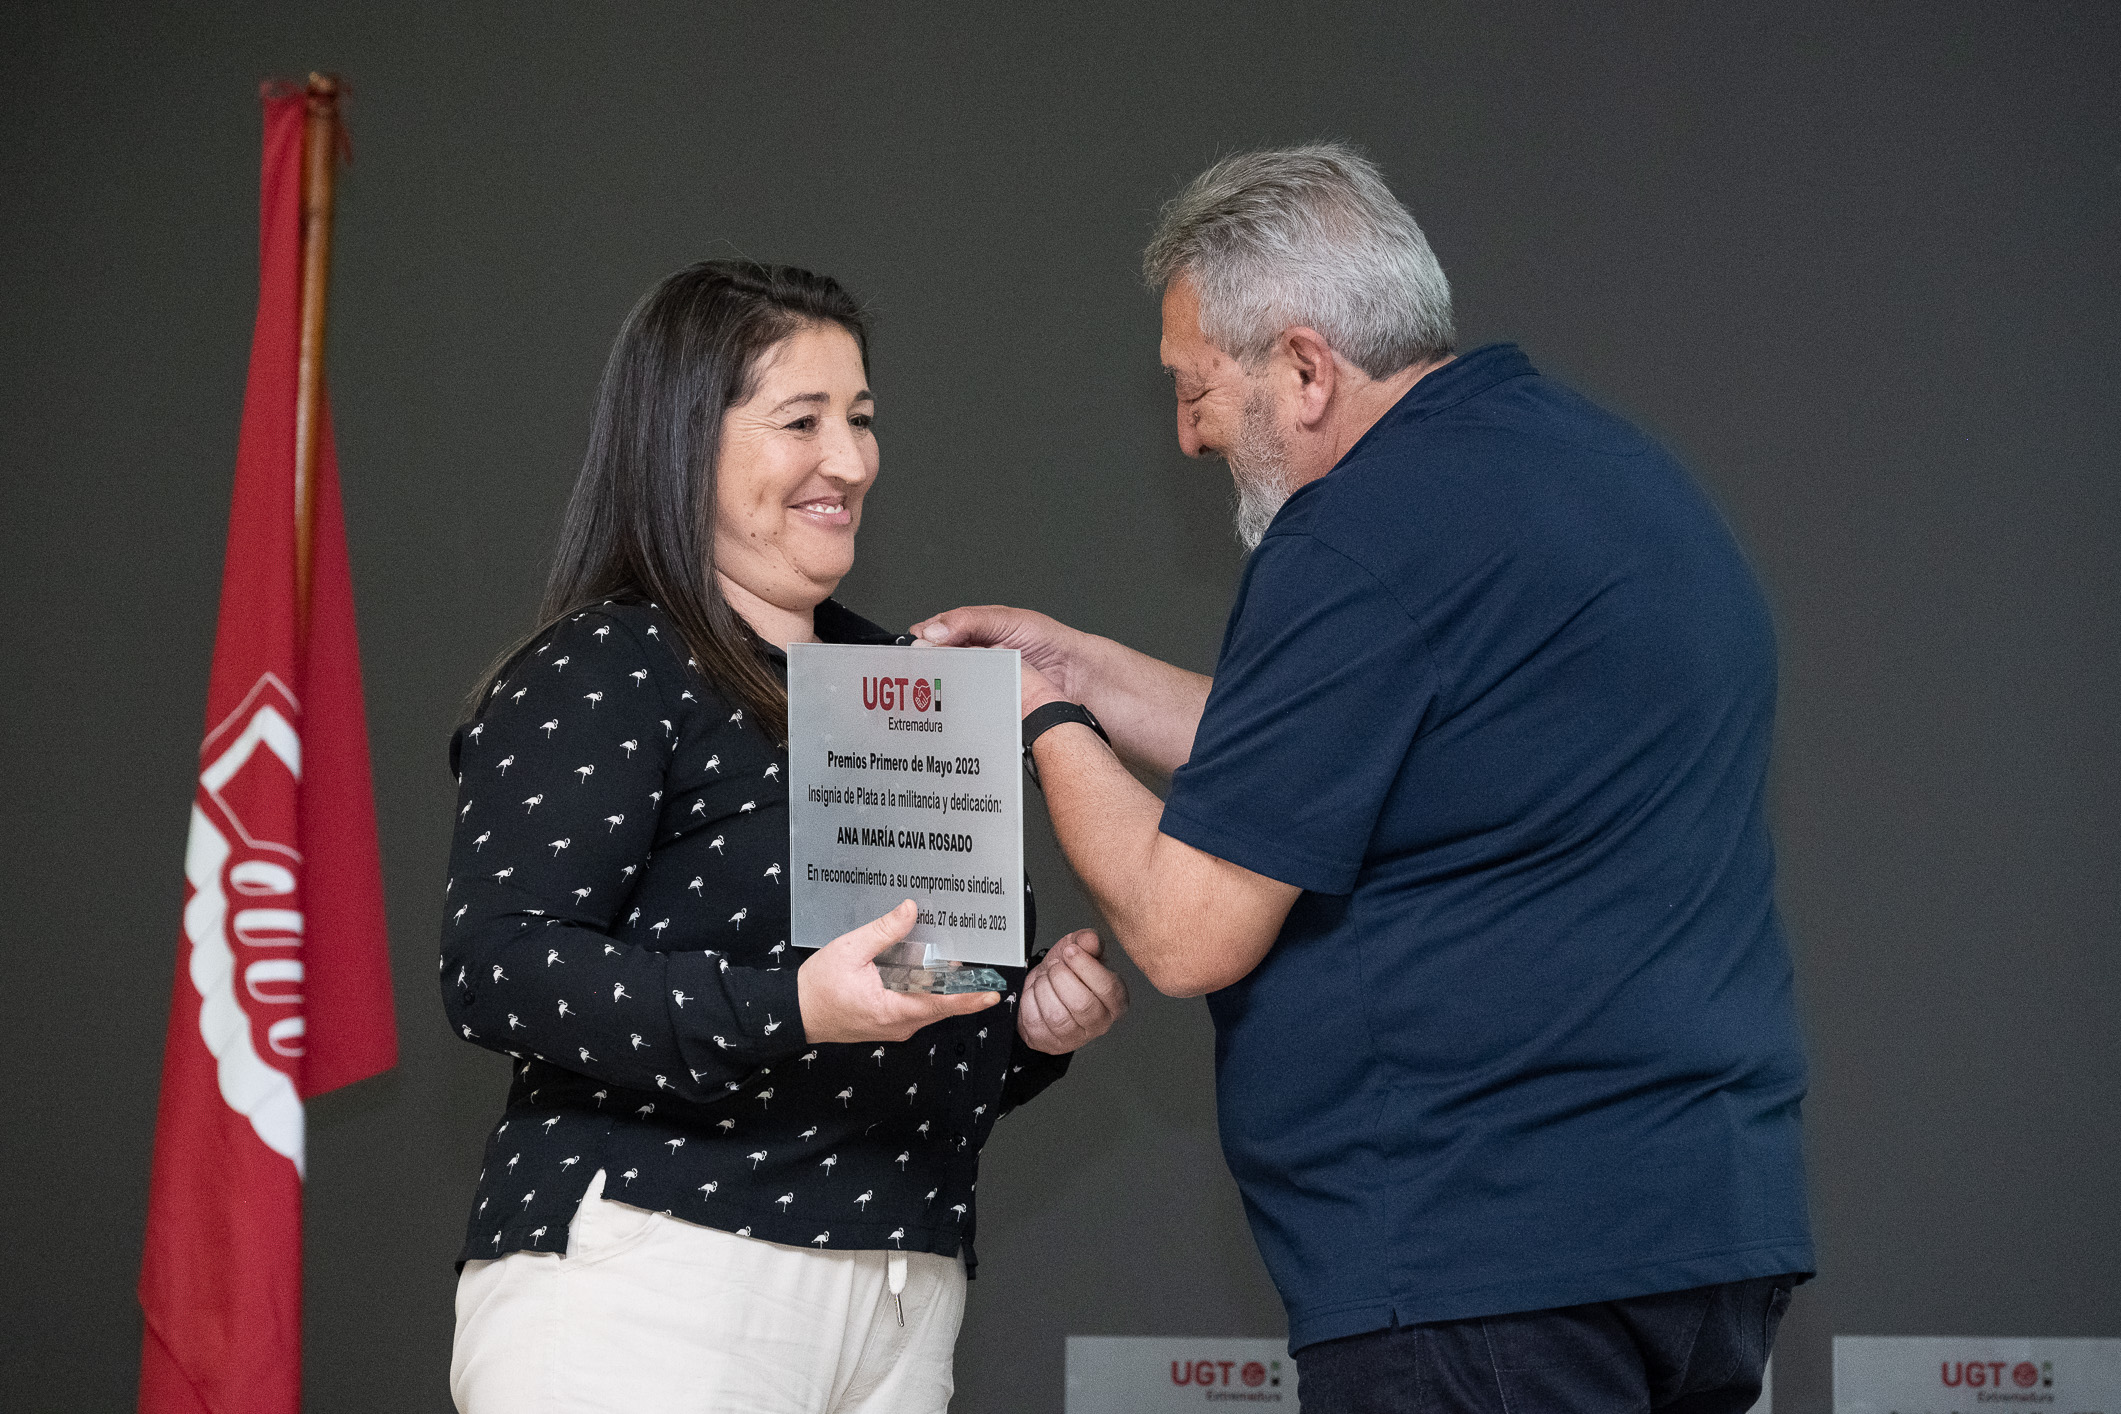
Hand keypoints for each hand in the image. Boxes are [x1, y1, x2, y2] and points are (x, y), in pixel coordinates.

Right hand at [797, 900, 998, 1043]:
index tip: (993, 992)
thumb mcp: (850, 950)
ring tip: (953, 959)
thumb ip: (884, 932)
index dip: (969, 998)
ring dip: (940, 985)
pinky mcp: (888, 1022)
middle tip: (976, 961)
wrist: (793, 1013)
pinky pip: (914, 1006)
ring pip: (929, 1006)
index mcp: (893, 1009)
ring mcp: (894, 1026)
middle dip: (959, 984)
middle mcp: (899, 1024)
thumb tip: (910, 910)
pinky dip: (924, 989)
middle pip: (940, 1004)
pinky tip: (925, 969)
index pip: (941, 1004)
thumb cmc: (818, 986)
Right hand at [912, 606, 1088, 704]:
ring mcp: (977, 683)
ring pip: (947, 688)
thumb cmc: (1047, 641)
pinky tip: (965, 700)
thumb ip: (968, 621)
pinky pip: (966, 708)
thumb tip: (933, 632)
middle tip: (928, 667)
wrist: (1077, 675)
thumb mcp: (1005, 620)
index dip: (922, 642)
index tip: (919, 648)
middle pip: (934, 664)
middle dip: (928, 666)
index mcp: (969, 632)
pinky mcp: (987, 706)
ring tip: (948, 682)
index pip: (932, 635)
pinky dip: (963, 706)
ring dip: (945, 686)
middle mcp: (970, 658)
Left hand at [1017, 929, 1129, 1053]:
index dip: (1085, 966)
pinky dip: (1029, 1002)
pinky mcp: (1050, 1044)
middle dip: (1061, 978)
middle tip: (1054, 966)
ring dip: (1044, 989)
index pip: (1108, 988)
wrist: (1046, 988)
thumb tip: (1091, 940)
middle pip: (1081, 1003)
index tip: (1070, 951)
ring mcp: (1075, 1038)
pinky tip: (1035, 994)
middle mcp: (1100, 1023)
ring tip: (1044, 979)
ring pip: (1057, 1016)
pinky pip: (1035, 1023)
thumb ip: (1087, 941)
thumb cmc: (1067, 972)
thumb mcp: (1078, 948)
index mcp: (1116, 1000)